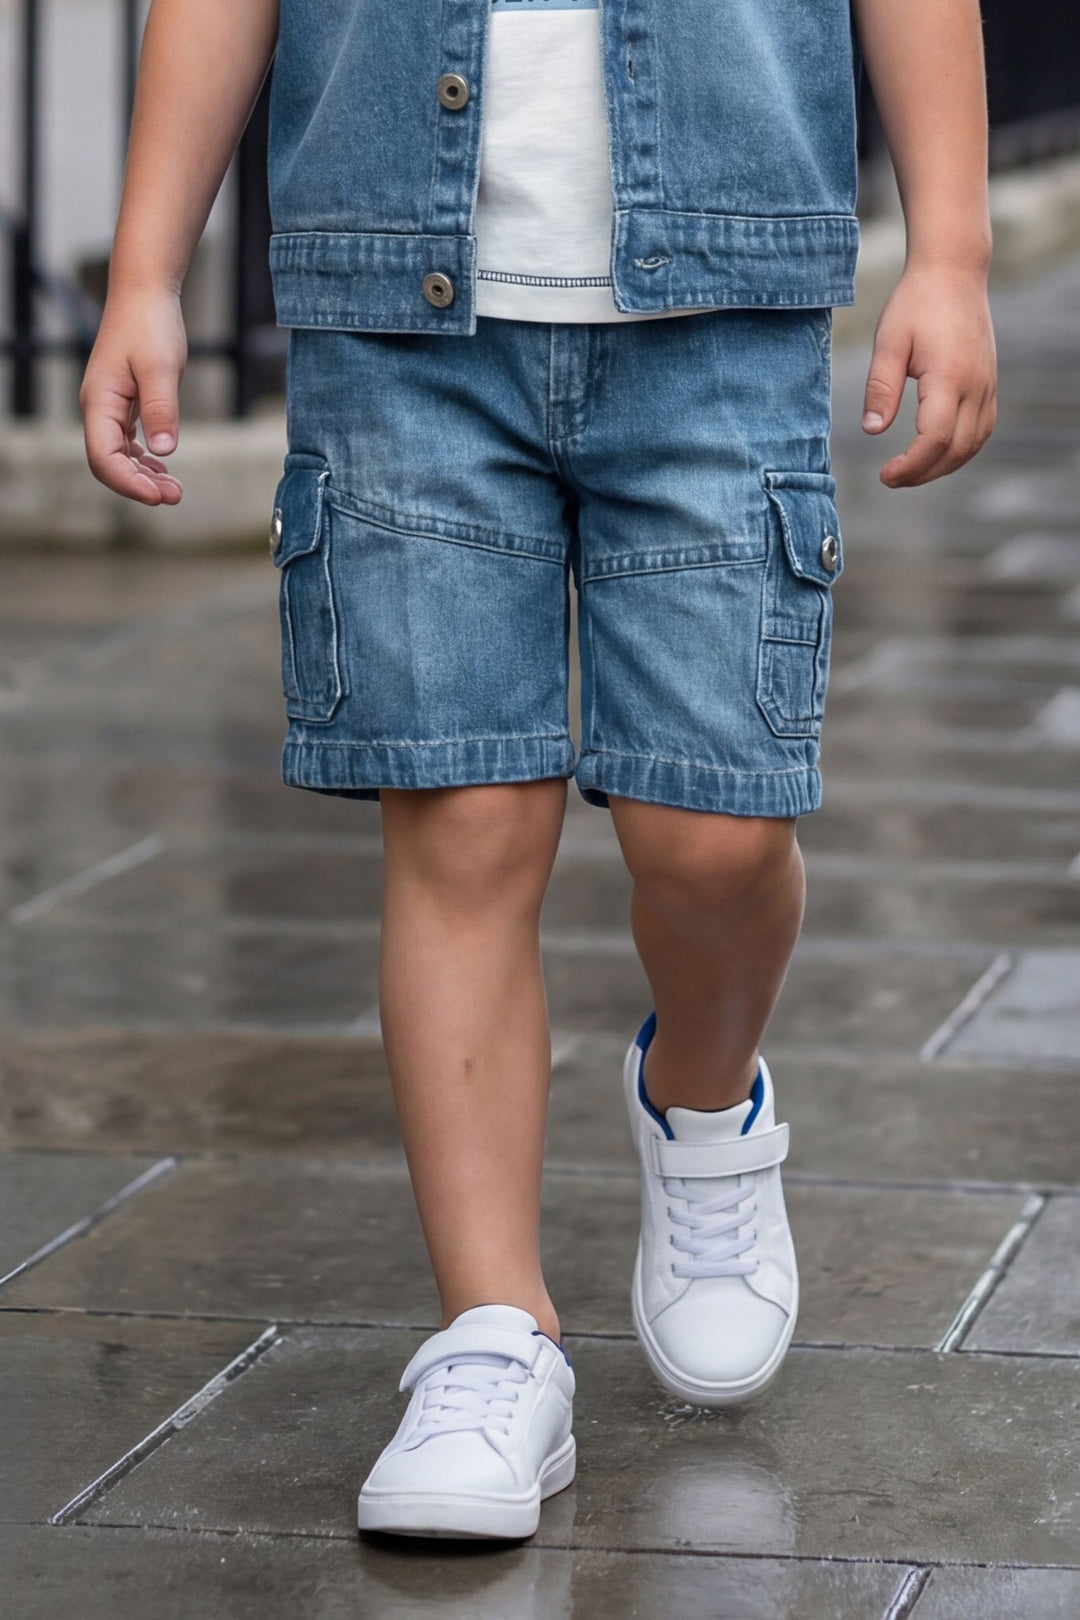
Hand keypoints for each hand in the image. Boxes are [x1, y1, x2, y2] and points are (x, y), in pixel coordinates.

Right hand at [79, 287, 187, 504]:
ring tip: (175, 489)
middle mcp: (98, 408)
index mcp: (99, 402)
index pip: (104, 458)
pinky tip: (164, 469)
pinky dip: (144, 460)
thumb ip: (162, 409)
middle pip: (109, 463)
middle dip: (138, 485)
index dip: (129, 483)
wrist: (145, 293)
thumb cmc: (151, 325)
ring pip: (118, 455)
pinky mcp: (123, 403)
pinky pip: (126, 442)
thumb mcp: (162, 368)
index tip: (158, 497)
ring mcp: (109, 407)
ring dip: (143, 476)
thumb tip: (164, 451)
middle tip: (175, 496)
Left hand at [861, 263, 996, 487]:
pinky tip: (935, 453)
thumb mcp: (889, 342)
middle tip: (890, 479)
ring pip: (972, 445)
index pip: (934, 439)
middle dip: (922, 473)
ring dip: (942, 467)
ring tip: (910, 471)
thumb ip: (881, 388)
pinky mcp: (990, 383)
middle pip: (956, 450)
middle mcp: (976, 386)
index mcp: (950, 377)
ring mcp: (987, 385)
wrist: (954, 272)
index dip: (911, 466)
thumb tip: (872, 430)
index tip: (885, 475)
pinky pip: (981, 430)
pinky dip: (960, 450)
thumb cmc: (916, 303)